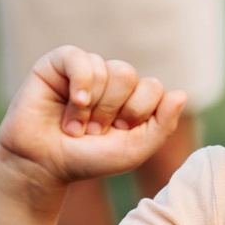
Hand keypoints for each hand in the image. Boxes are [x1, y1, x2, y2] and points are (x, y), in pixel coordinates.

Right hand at [0, 46, 188, 191]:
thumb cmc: (87, 160)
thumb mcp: (134, 150)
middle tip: (93, 132)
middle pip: (128, 75)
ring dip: (91, 107)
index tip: (118, 133)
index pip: (153, 87)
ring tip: (74, 127)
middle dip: (112, 110)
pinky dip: (79, 83)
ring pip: (105, 70)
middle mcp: (109, 80)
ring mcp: (83, 70)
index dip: (137, 113)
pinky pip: (78, 58)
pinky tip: (75, 103)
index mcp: (131, 97)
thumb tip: (182, 94)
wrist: (43, 166)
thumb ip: (163, 125)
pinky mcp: (55, 65)